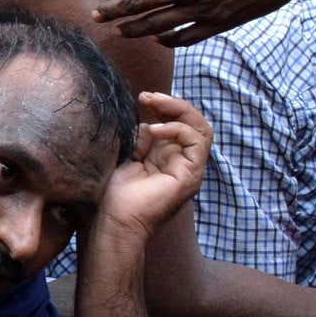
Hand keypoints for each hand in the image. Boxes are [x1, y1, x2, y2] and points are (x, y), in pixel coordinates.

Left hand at [93, 0, 312, 42]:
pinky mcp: (221, 22)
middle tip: (95, 15)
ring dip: (133, 29)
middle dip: (112, 11)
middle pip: (138, 4)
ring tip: (118, 30)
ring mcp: (205, 7)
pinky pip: (186, 37)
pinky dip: (167, 40)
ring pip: (157, 25)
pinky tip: (157, 37)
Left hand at [93, 92, 211, 238]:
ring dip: (179, 110)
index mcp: (169, 157)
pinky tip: (155, 129)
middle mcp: (183, 162)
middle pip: (194, 123)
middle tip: (148, 96)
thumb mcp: (128, 156)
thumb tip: (147, 121)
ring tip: (154, 105)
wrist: (114, 219)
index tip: (142, 98)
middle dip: (173, 104)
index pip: (180, 123)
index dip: (165, 106)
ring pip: (201, 129)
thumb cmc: (114, 193)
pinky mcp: (191, 175)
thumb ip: (141, 139)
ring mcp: (190, 170)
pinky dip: (177, 129)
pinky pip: (197, 142)